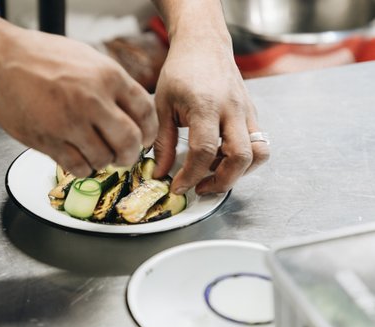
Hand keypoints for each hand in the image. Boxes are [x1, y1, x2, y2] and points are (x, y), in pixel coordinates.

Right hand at [0, 17, 157, 176]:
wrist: (0, 60)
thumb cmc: (43, 57)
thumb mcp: (88, 59)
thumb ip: (113, 84)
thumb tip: (133, 111)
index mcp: (108, 76)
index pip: (146, 112)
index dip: (149, 132)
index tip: (144, 139)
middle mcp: (92, 100)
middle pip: (130, 142)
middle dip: (130, 155)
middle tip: (124, 156)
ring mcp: (70, 123)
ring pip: (104, 159)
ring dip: (104, 161)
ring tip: (96, 153)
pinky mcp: (49, 141)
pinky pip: (78, 167)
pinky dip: (83, 168)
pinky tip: (78, 157)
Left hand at [153, 35, 269, 194]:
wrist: (204, 44)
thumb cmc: (180, 70)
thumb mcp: (163, 104)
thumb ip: (164, 141)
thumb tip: (161, 172)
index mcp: (206, 105)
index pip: (203, 151)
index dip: (190, 176)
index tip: (178, 187)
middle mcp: (233, 110)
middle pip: (241, 157)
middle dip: (222, 182)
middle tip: (200, 188)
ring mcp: (247, 111)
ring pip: (258, 152)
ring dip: (239, 172)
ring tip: (213, 174)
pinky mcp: (252, 113)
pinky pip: (258, 143)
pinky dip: (243, 159)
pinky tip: (220, 157)